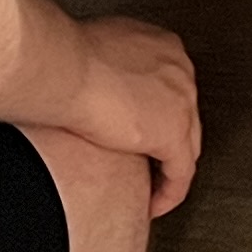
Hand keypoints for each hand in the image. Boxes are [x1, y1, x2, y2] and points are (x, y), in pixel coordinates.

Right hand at [65, 12, 202, 215]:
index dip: (158, 115)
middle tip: (146, 164)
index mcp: (163, 46)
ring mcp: (182, 101)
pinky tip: (152, 204)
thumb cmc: (66, 59)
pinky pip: (181, 174)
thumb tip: (96, 80)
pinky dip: (168, 193)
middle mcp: (179, 70)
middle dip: (165, 142)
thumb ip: (110, 67)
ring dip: (168, 169)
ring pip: (187, 146)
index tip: (141, 131)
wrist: (64, 67)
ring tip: (149, 187)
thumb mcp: (98, 53)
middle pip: (184, 117)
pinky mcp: (173, 134)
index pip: (172, 90)